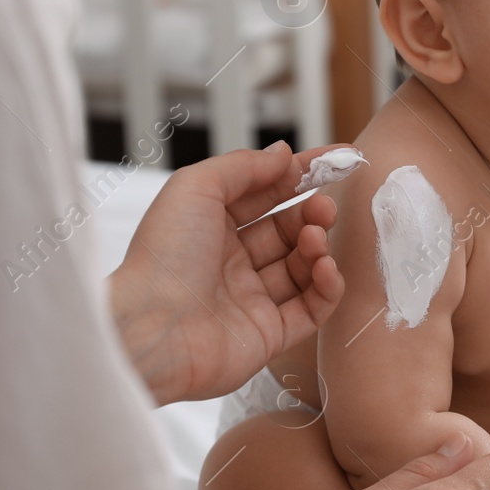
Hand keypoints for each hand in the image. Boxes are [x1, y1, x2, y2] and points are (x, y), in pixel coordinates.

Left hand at [107, 141, 345, 405]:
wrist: (152, 331)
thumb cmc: (163, 258)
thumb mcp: (195, 187)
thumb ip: (242, 166)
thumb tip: (282, 154)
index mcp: (210, 225)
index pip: (265, 193)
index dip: (300, 175)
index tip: (337, 160)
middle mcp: (230, 262)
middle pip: (287, 230)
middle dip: (311, 213)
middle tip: (324, 207)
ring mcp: (250, 299)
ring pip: (301, 267)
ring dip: (317, 247)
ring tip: (315, 238)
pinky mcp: (268, 335)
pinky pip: (311, 309)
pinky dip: (326, 288)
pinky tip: (325, 268)